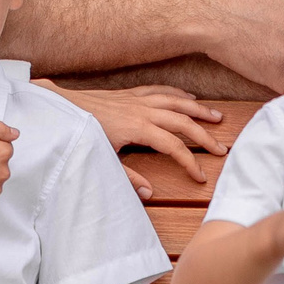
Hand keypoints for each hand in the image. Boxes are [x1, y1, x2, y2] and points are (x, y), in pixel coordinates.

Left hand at [46, 82, 225, 198]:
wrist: (61, 107)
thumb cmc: (79, 134)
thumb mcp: (102, 160)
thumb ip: (126, 178)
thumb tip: (149, 194)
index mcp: (138, 128)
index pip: (173, 147)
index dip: (190, 162)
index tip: (200, 176)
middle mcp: (142, 110)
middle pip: (182, 121)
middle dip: (204, 135)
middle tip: (222, 148)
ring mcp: (137, 99)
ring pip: (176, 101)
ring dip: (198, 109)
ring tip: (217, 118)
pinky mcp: (130, 93)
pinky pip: (160, 90)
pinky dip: (177, 93)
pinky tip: (189, 96)